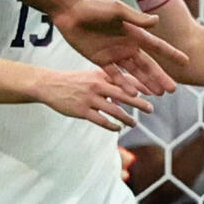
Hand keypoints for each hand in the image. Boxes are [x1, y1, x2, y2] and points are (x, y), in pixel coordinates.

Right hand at [30, 64, 150, 131]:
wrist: (49, 85)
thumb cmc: (73, 80)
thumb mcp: (91, 75)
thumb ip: (109, 81)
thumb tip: (127, 92)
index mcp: (101, 75)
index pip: (126, 80)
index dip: (141, 86)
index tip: (154, 92)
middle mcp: (97, 86)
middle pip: (124, 95)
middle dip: (139, 103)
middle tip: (151, 109)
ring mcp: (89, 99)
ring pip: (114, 110)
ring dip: (127, 118)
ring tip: (134, 123)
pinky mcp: (82, 111)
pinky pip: (101, 120)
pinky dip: (112, 125)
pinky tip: (118, 128)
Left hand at [50, 0, 184, 93]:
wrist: (69, 11)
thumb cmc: (93, 6)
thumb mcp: (116, 10)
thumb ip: (135, 18)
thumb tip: (157, 21)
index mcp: (134, 33)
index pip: (157, 46)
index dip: (171, 54)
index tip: (185, 62)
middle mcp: (127, 45)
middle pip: (147, 64)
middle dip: (160, 77)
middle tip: (171, 89)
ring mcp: (114, 53)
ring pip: (134, 72)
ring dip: (145, 83)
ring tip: (157, 95)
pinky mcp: (100, 59)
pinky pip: (114, 75)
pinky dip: (123, 84)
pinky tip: (132, 94)